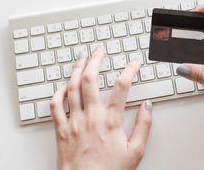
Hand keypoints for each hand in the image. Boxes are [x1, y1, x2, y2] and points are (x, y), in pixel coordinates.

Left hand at [50, 48, 151, 169]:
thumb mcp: (135, 152)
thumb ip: (143, 127)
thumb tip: (148, 107)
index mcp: (110, 121)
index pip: (122, 86)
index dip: (130, 69)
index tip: (134, 62)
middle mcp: (90, 116)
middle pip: (90, 79)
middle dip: (96, 60)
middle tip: (100, 51)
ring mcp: (73, 121)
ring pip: (72, 87)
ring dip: (77, 69)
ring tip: (82, 58)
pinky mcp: (61, 130)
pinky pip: (55, 105)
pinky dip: (58, 92)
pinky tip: (63, 86)